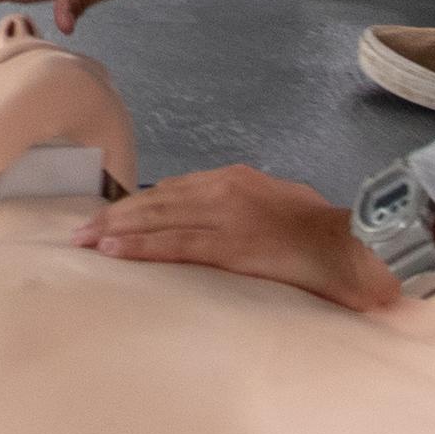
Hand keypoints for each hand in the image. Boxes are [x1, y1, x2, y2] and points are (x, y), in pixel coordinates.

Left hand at [88, 166, 405, 312]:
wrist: (354, 245)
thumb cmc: (324, 235)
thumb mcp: (280, 207)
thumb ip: (248, 212)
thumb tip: (228, 226)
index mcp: (236, 180)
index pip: (173, 190)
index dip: (138, 205)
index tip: (111, 217)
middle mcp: (225, 190)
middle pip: (156, 201)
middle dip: (115, 216)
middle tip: (80, 230)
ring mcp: (226, 216)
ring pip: (157, 219)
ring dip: (116, 231)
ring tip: (84, 241)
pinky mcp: (231, 246)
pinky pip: (175, 246)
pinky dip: (140, 248)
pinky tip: (113, 253)